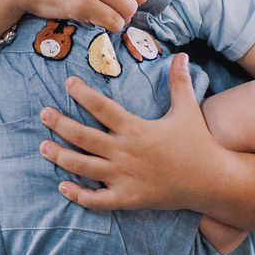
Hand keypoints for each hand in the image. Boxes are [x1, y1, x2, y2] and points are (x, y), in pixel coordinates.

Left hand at [36, 53, 215, 212]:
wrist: (212, 181)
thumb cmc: (198, 143)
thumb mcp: (187, 110)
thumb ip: (179, 82)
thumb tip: (181, 54)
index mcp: (136, 129)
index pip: (102, 107)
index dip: (83, 94)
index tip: (68, 83)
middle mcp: (125, 152)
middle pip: (84, 137)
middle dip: (61, 124)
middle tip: (43, 114)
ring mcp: (124, 177)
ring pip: (84, 167)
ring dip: (61, 156)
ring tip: (43, 147)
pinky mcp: (127, 198)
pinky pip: (97, 199)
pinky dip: (78, 195)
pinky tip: (62, 186)